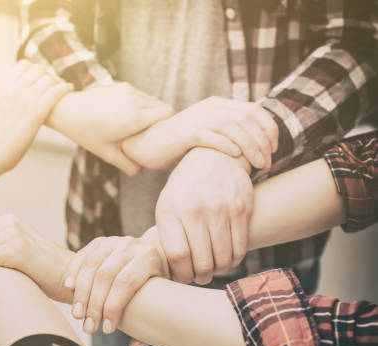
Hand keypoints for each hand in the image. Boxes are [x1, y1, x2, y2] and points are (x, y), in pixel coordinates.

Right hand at [0, 60, 72, 179]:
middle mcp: (14, 89)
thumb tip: (16, 90)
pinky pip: (56, 92)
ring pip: (49, 79)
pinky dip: (65, 88)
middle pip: (39, 70)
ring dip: (59, 81)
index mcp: (4, 86)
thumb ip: (8, 93)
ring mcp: (25, 100)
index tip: (43, 78)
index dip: (37, 70)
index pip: (24, 65)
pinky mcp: (36, 112)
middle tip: (56, 83)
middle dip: (49, 75)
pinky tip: (69, 89)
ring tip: (64, 87)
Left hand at [47, 82, 173, 174]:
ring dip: (151, 112)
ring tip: (140, 126)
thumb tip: (143, 170)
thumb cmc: (87, 134)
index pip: (169, 114)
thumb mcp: (108, 154)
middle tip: (153, 135)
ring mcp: (129, 90)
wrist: (67, 110)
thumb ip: (129, 164)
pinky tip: (127, 116)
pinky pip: (141, 95)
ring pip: (153, 100)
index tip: (163, 137)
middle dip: (162, 121)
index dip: (170, 126)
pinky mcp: (123, 85)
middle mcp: (135, 100)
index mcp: (134, 117)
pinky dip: (140, 105)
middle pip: (164, 107)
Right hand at [63, 233, 167, 334]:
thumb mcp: (162, 299)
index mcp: (149, 257)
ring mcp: (113, 241)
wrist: (157, 253)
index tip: (108, 329)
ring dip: (81, 293)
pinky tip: (69, 289)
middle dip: (94, 304)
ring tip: (78, 315)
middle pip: (106, 275)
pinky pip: (82, 256)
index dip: (113, 306)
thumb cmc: (157, 284)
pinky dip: (73, 273)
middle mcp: (131, 245)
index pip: (126, 282)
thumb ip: (151, 324)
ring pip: (91, 265)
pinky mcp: (99, 242)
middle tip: (89, 327)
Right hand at [123, 97, 277, 169]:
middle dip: (262, 140)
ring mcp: (197, 118)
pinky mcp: (185, 133)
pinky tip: (236, 157)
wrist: (148, 142)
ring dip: (250, 146)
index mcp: (219, 105)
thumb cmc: (181, 143)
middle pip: (246, 118)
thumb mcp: (209, 132)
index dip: (269, 128)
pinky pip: (211, 136)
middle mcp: (210, 107)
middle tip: (268, 161)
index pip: (254, 110)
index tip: (274, 148)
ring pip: (232, 126)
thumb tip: (258, 146)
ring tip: (258, 164)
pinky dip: (226, 145)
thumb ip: (229, 132)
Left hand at [155, 148, 253, 284]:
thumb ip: (167, 235)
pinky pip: (240, 247)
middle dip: (201, 277)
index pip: (178, 256)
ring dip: (218, 270)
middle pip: (202, 262)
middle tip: (200, 276)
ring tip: (213, 267)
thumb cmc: (186, 189)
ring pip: (223, 258)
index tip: (183, 277)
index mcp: (170, 211)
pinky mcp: (241, 208)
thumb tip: (172, 271)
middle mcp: (195, 210)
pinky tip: (227, 256)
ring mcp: (220, 209)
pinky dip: (234, 259)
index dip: (182, 275)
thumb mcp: (167, 205)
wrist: (213, 156)